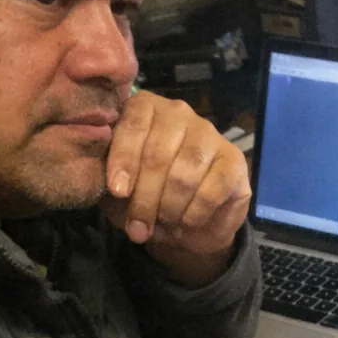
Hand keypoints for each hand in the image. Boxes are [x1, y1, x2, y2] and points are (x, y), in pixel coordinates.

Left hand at [99, 92, 250, 285]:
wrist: (184, 223)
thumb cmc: (142, 196)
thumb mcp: (114, 188)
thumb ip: (104, 178)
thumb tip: (105, 181)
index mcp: (144, 108)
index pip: (133, 125)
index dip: (124, 160)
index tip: (117, 192)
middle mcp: (178, 113)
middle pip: (157, 154)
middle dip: (144, 198)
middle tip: (138, 228)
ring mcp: (209, 134)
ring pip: (184, 174)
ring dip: (169, 209)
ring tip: (162, 226)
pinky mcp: (233, 160)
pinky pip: (211, 190)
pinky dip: (194, 214)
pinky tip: (185, 223)